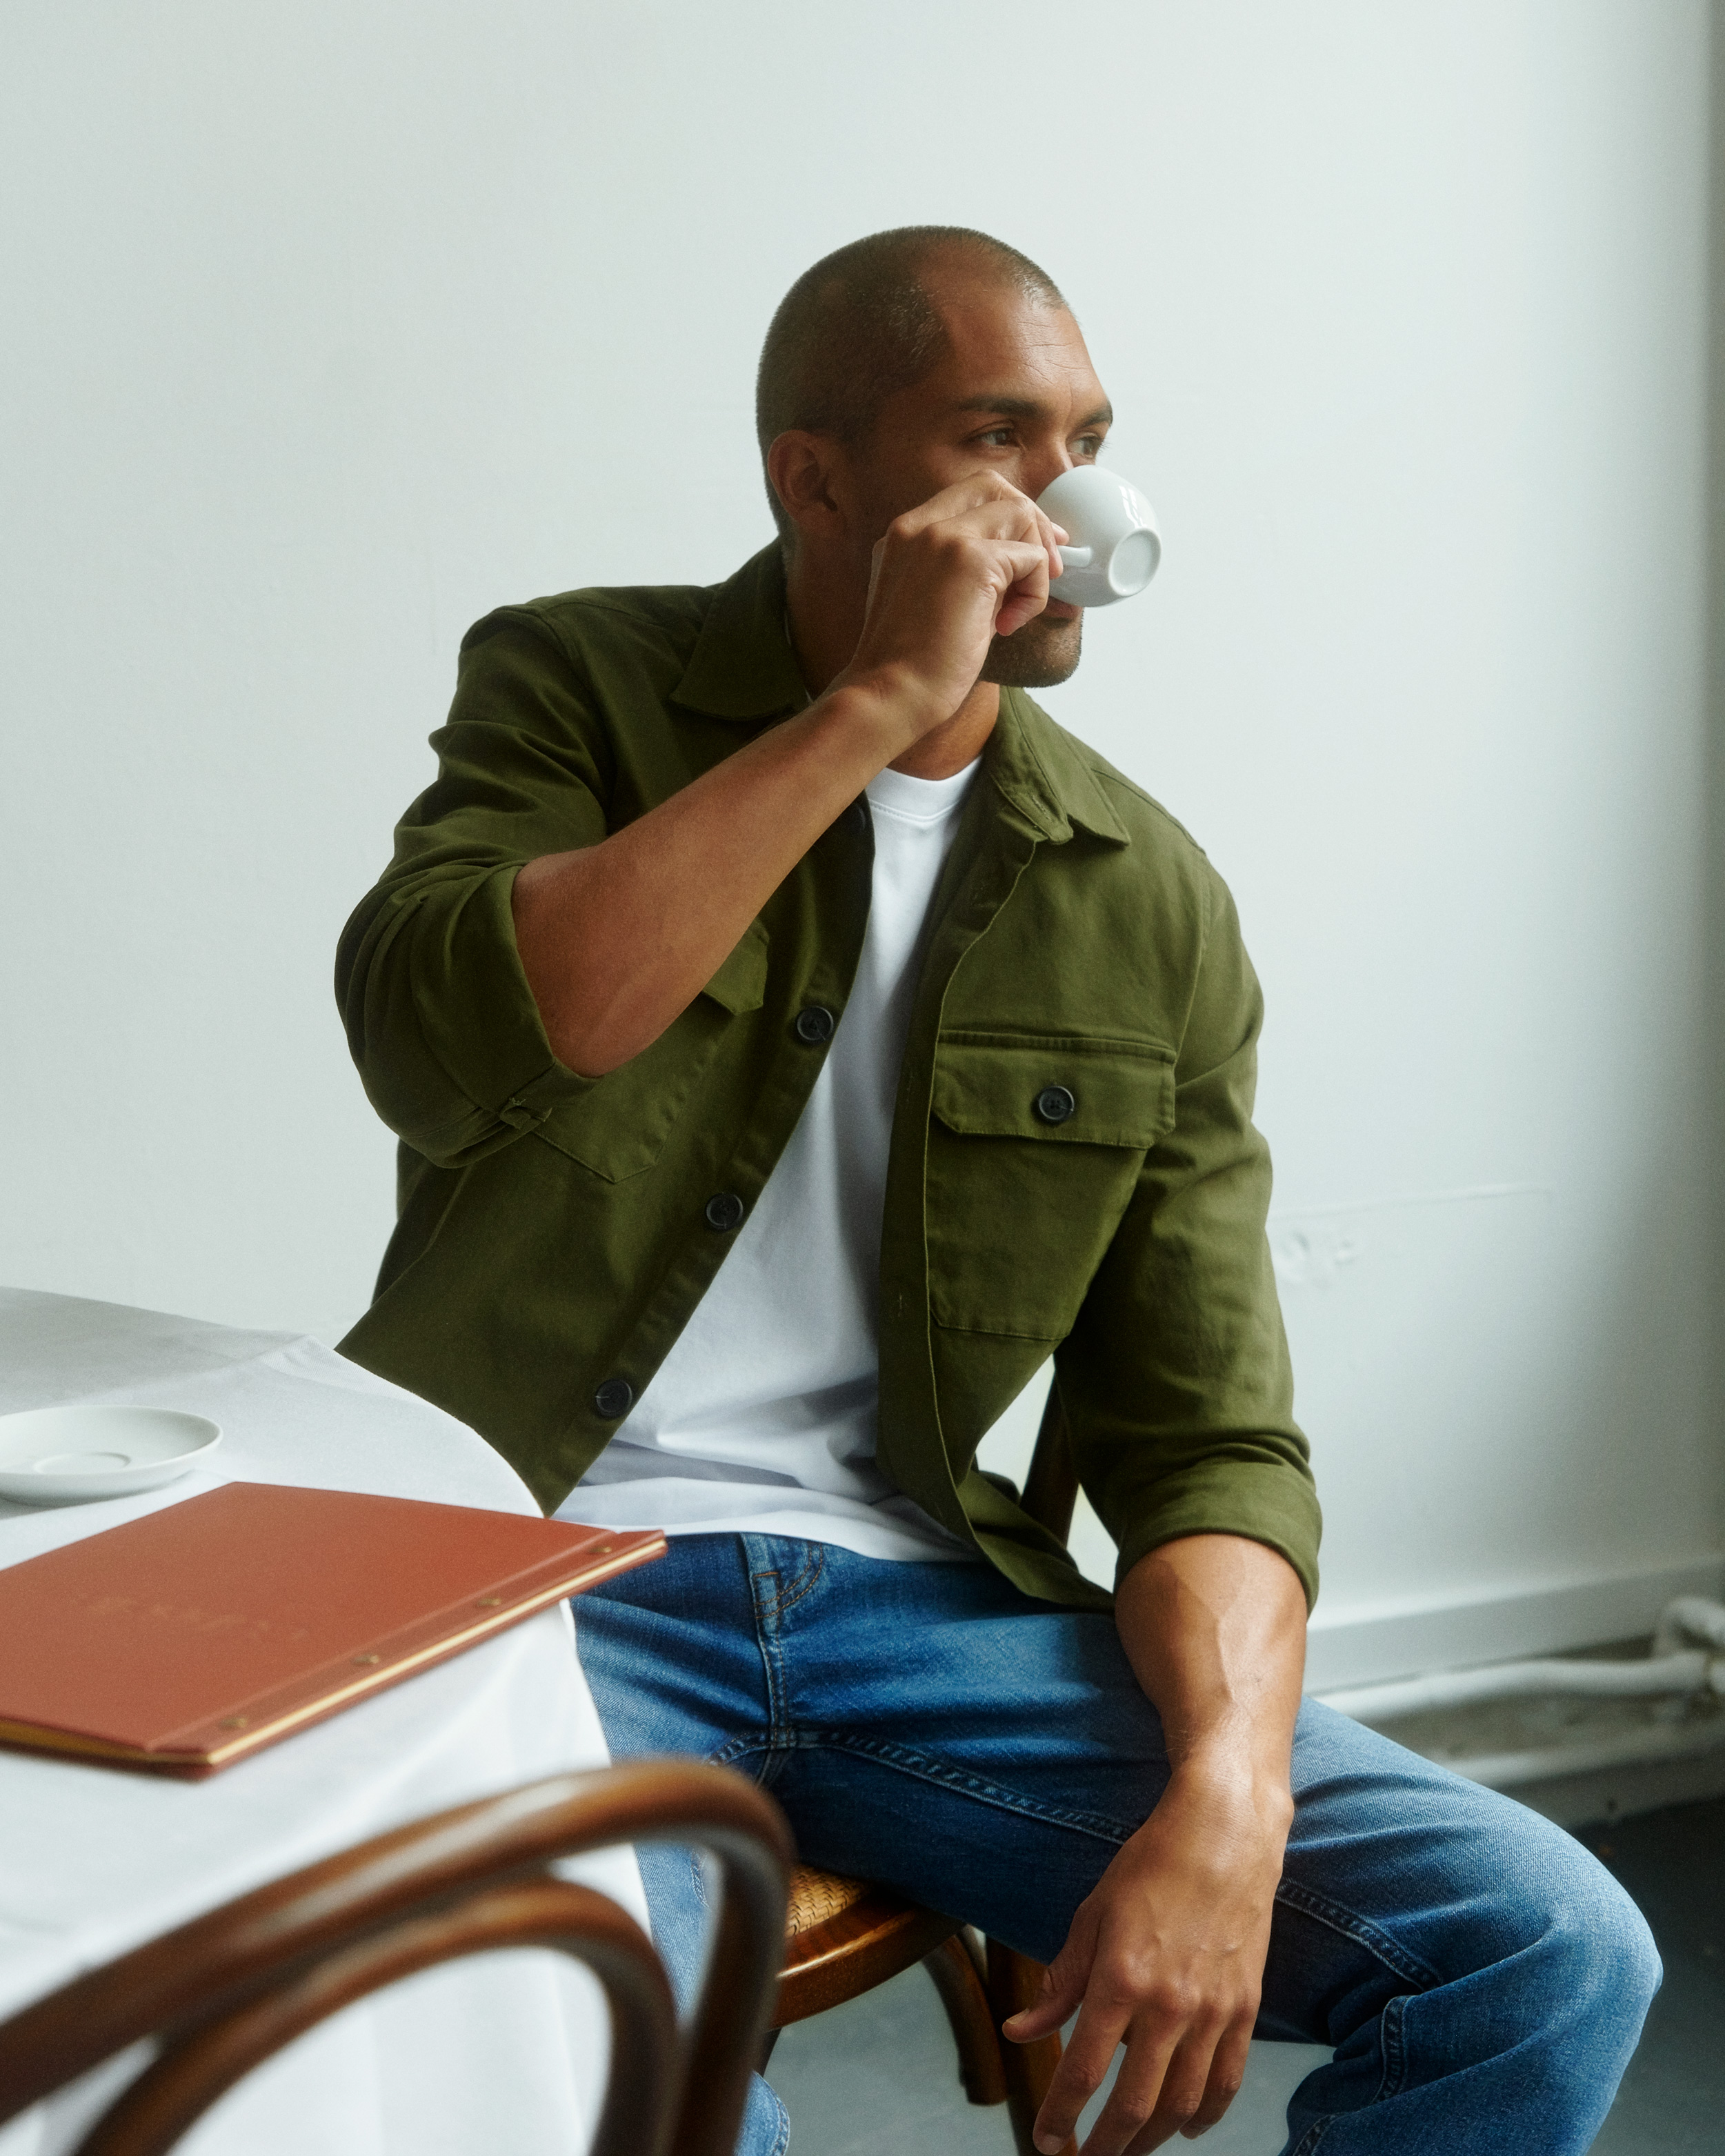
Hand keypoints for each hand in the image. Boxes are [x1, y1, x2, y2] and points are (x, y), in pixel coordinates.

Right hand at [833, 473, 1067, 739]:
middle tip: (1048, 569)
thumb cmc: (912, 665)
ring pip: (1020, 514)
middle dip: (1032, 521)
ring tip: (1015, 611)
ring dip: (1036, 562)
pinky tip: (1007, 627)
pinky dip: (1034, 594)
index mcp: (906, 533)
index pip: (969, 493)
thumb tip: (1023, 559)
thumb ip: (965, 569)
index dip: (1010, 514)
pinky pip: (1031, 558)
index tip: (1034, 550)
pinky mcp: (971, 560)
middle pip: (995, 487)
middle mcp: (920, 525)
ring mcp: (944, 537)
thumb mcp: (934, 599)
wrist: (891, 695)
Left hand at [1003, 1762, 1290, 2154]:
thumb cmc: (1150, 1867)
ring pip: (1182, 2106)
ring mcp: (1212, 2011)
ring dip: (1151, 2140)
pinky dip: (1205, 2116)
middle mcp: (1168, 2005)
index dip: (1060, 2115)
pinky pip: (1226, 2082)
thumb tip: (1020, 2030)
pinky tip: (1185, 2127)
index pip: (1083, 2071)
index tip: (1045, 2140)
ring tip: (1127, 2149)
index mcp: (1121, 1980)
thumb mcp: (1091, 1917)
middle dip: (1105, 2146)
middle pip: (1135, 2106)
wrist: (1223, 1835)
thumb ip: (1059, 1983)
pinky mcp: (1245, 2009)